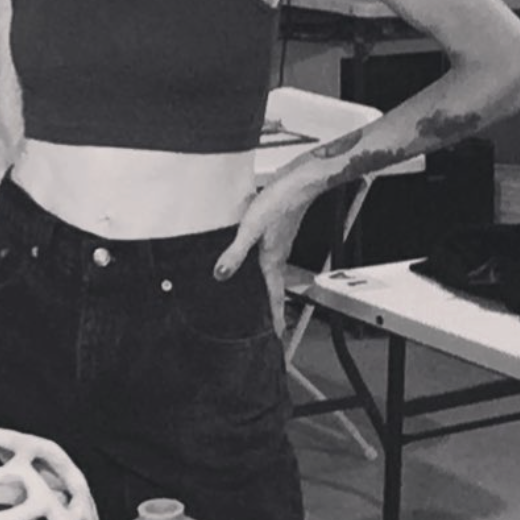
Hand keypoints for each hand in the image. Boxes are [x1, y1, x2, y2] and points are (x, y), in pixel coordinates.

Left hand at [212, 183, 310, 338]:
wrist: (298, 183)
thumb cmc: (278, 203)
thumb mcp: (250, 229)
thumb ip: (235, 253)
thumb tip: (221, 274)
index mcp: (273, 261)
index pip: (275, 296)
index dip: (276, 317)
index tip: (277, 336)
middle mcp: (279, 256)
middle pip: (275, 288)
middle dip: (273, 308)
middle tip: (272, 324)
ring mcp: (280, 245)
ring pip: (273, 274)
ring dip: (269, 288)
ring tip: (262, 300)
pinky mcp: (277, 233)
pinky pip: (270, 258)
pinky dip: (264, 269)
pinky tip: (254, 264)